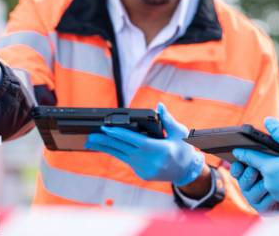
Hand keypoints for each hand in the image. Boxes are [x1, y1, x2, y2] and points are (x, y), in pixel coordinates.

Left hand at [85, 103, 203, 185]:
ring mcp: (145, 169)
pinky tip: (107, 147)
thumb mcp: (179, 132)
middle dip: (106, 141)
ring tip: (92, 141)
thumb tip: (159, 106)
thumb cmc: (184, 149)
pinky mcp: (141, 174)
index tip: (106, 129)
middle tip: (91, 135)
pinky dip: (116, 153)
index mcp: (160, 150)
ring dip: (106, 148)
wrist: (187, 171)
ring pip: (121, 156)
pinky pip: (126, 161)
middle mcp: (150, 161)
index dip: (120, 134)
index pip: (136, 140)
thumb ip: (168, 119)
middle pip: (124, 149)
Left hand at [231, 117, 278, 211]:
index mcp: (272, 169)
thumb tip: (268, 121)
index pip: (251, 159)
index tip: (236, 150)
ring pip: (265, 183)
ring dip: (265, 175)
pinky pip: (274, 193)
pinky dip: (274, 184)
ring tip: (270, 166)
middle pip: (257, 172)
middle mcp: (272, 184)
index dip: (242, 152)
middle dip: (253, 165)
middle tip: (252, 157)